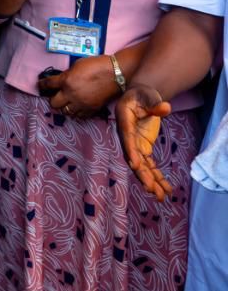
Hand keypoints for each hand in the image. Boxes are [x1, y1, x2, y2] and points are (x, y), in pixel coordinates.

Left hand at [38, 56, 117, 117]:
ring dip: (65, 107)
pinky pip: (79, 116)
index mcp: (66, 81)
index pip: (47, 85)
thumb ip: (67, 75)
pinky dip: (76, 112)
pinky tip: (78, 107)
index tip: (40, 86)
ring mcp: (81, 103)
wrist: (116, 73)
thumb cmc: (96, 65)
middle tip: (57, 95)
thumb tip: (61, 80)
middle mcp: (71, 94)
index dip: (42, 85)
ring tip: (68, 102)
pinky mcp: (91, 109)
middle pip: (53, 104)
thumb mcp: (77, 65)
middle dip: (53, 99)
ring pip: (65, 112)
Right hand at [117, 84, 172, 200]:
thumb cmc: (142, 94)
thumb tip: (165, 108)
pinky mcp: (143, 147)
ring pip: (142, 165)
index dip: (131, 151)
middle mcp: (127, 136)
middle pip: (133, 157)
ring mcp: (135, 143)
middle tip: (151, 188)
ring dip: (151, 181)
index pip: (127, 137)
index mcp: (124, 121)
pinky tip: (166, 189)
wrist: (140, 96)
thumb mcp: (148, 95)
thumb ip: (155, 103)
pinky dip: (157, 176)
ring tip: (161, 196)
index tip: (136, 165)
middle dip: (142, 174)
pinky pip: (149, 164)